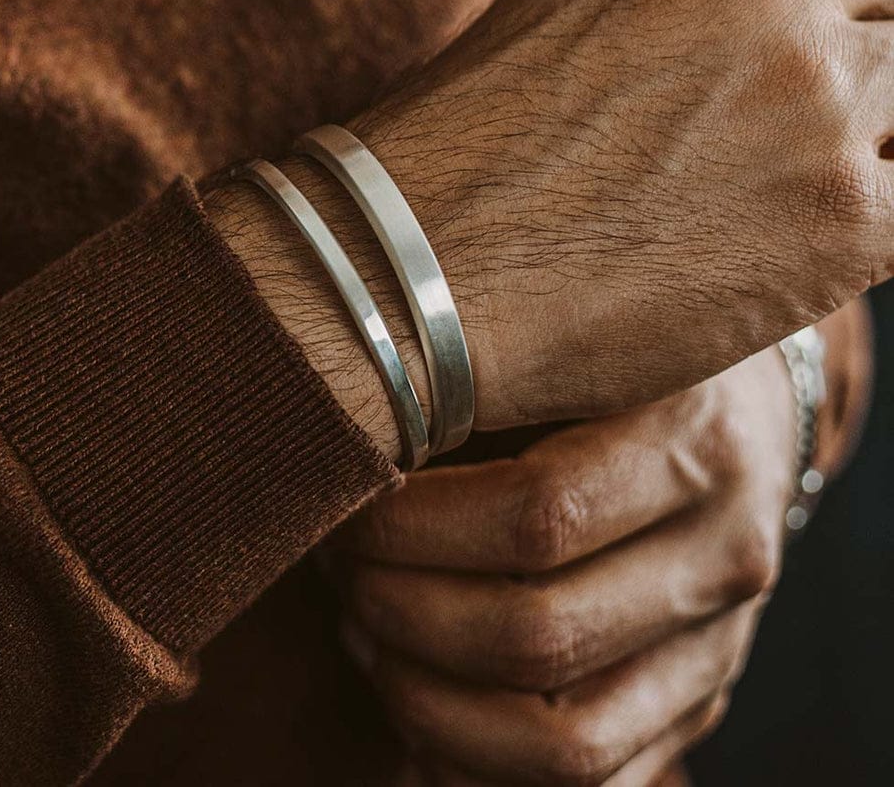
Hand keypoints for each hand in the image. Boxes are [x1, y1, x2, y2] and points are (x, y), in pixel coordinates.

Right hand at [214, 0, 893, 459]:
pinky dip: (879, 219)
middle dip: (883, 39)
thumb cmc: (470, 147)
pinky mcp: (844, 217)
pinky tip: (801, 242)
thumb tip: (813, 2)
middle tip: (812, 115)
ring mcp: (816, 88)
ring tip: (782, 188)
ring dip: (877, 137)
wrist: (405, 267)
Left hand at [325, 347, 797, 784]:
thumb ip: (480, 380)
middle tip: (338, 566)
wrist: (740, 409)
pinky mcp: (702, 700)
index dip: (410, 526)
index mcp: (695, 441)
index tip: (344, 505)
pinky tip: (415, 696)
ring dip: (426, 702)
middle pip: (536, 637)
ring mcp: (722, 643)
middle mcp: (725, 553)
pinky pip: (592, 782)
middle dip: (400, 612)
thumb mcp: (569, 336)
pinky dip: (478, 761)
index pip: (534, 516)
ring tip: (361, 630)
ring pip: (564, 743)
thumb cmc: (621, 359)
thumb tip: (347, 441)